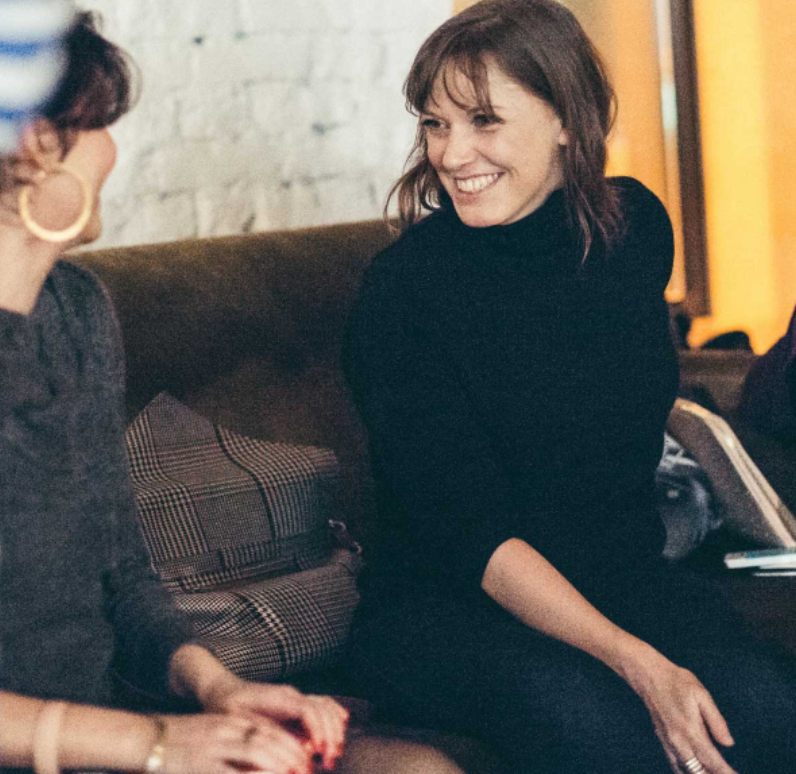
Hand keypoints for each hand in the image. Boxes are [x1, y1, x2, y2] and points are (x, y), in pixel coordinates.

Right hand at [158, 712, 312, 773]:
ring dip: (281, 765)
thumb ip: (236, 738)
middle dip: (293, 754)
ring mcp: (216, 748)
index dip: (291, 742)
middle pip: (269, 739)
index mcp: (230, 721)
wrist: (146, 738)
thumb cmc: (180, 738)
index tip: (306, 754)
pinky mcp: (204, 766)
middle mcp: (227, 730)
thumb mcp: (212, 729)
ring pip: (258, 753)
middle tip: (308, 769)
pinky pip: (236, 773)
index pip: (269, 728)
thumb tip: (263, 754)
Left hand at [203, 678, 348, 770]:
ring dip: (335, 730)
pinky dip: (334, 717)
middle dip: (331, 736)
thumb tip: (287, 749)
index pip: (307, 710)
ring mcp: (297, 697)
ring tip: (334, 754)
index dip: (317, 730)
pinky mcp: (298, 704)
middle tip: (330, 762)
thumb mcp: (238, 723)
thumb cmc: (227, 709)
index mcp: (277, 698)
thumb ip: (262, 733)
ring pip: (326, 706)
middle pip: (322, 709)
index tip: (320, 751)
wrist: (223, 691)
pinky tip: (340, 730)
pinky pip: (323, 705)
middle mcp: (292, 695)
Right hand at [627, 653, 737, 773]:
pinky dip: (686, 772)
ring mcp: (669, 743)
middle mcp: (678, 741)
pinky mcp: (663, 741)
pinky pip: (675, 765)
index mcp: (690, 730)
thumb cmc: (677, 682)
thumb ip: (716, 721)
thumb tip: (729, 743)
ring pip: (687, 772)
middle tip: (728, 773)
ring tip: (713, 772)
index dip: (727, 773)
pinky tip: (696, 771)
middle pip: (700, 772)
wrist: (649, 676)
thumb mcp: (701, 694)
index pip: (713, 762)